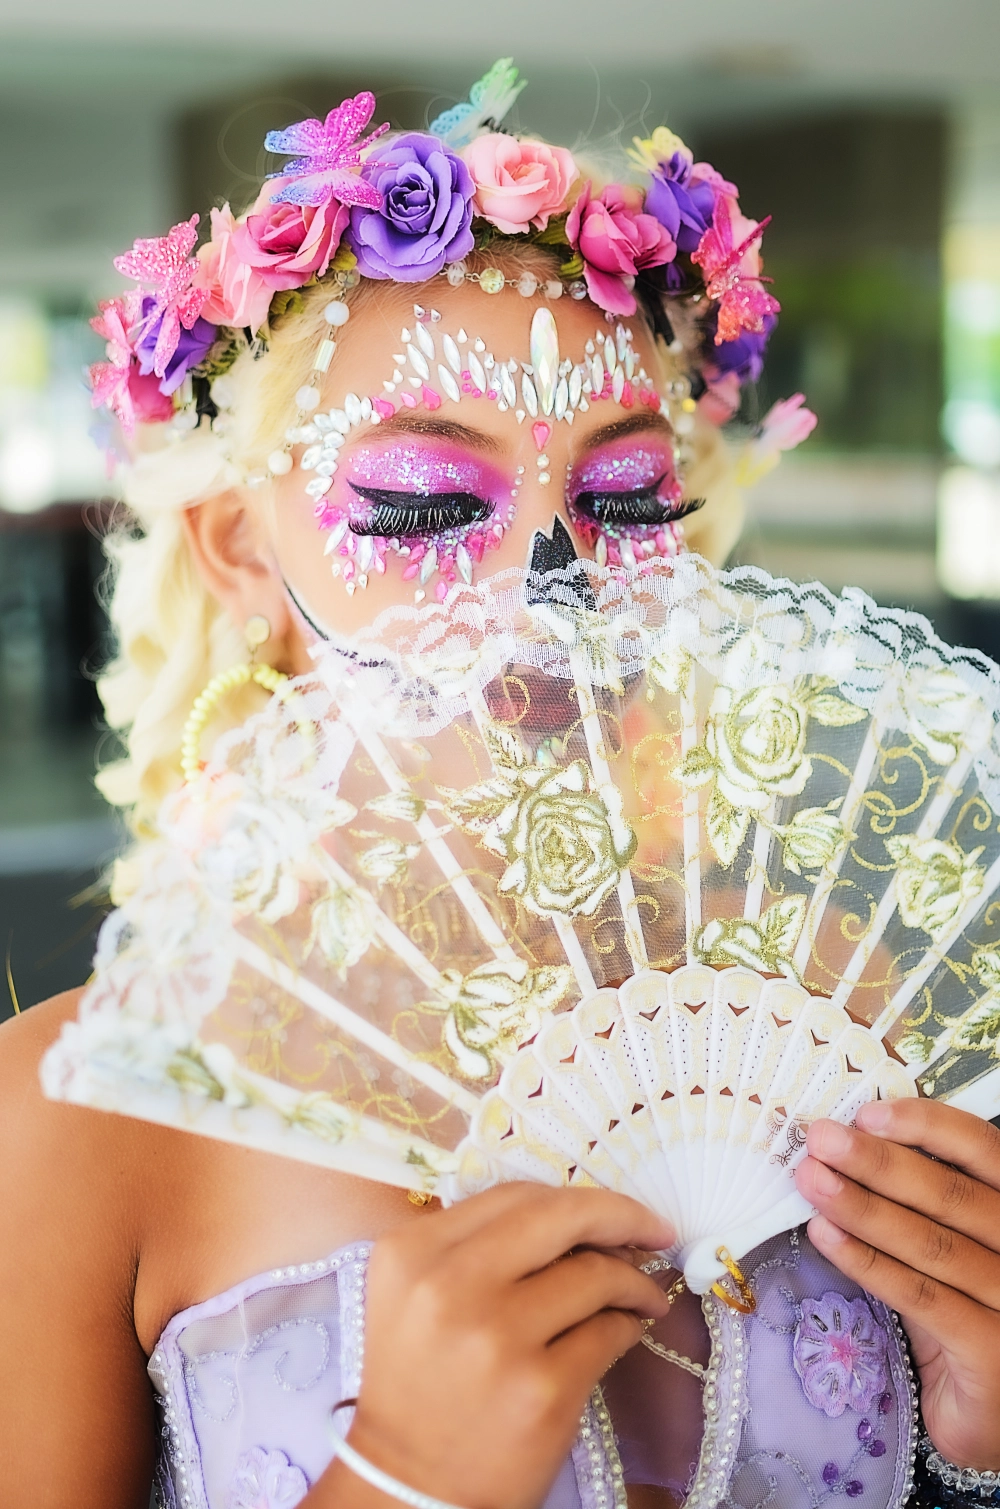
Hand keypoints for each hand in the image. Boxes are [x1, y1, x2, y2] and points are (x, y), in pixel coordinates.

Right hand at [317, 1182, 673, 1508]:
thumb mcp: (420, 1295)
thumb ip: (477, 1246)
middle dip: (623, 1216)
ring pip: (595, 1274)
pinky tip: (628, 1330)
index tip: (610, 1211)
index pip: (515, 1194)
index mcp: (414, 1252)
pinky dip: (629, 1323)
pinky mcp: (542, 1389)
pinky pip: (609, 1333)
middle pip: (560, 1217)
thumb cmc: (421, 1384)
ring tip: (645, 1294)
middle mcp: (450, 1285)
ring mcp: (498, 1338)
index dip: (575, 1196)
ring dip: (634, 1280)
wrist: (408, 1488)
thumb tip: (580, 1219)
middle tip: (655, 1231)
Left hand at [794, 1101, 999, 1469]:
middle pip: (952, 1194)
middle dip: (878, 1161)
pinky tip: (825, 1235)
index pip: (984, 1152)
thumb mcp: (949, 1247)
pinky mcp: (990, 1351)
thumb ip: (920, 1201)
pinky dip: (868, 1262)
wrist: (990, 1410)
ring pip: (932, 1243)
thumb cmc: (965, 1312)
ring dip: (862, 1206)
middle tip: (819, 1138)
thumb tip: (847, 1144)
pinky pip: (921, 1296)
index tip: (866, 1113)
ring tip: (810, 1179)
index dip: (927, 1127)